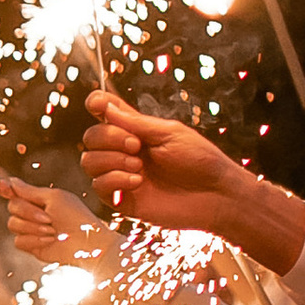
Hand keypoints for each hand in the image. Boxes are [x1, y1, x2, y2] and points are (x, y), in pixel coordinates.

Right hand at [0, 176, 116, 272]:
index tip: (2, 186)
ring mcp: (31, 230)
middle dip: (28, 212)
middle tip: (49, 218)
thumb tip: (10, 180)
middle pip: (12, 207)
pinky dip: (33, 240)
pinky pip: (18, 241)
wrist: (86, 244)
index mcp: (39, 199)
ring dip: (33, 227)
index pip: (15, 191)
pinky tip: (49, 241)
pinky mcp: (31, 246)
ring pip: (13, 225)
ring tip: (52, 231)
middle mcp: (33, 213)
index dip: (6, 188)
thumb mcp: (53, 198)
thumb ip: (29, 191)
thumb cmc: (76, 218)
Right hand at [79, 91, 281, 250]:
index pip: (105, 113)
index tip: (99, 105)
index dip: (96, 105)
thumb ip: (135, 122)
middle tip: (137, 146)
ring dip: (112, 160)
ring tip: (139, 166)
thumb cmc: (200, 161)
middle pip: (91, 137)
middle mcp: (124, 152)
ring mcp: (121, 175)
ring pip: (89, 162)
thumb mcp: (170, 133)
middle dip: (109, 138)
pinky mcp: (121, 200)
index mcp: (137, 131)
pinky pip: (98, 186)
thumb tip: (105, 106)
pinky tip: (138, 182)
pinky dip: (115, 180)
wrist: (215, 196)